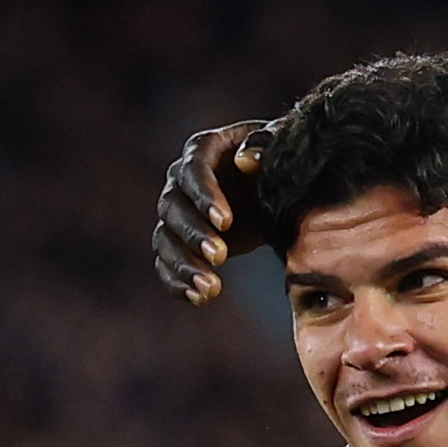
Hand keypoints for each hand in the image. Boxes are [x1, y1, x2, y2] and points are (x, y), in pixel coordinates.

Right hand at [151, 119, 276, 304]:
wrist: (276, 188)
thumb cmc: (279, 161)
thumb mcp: (281, 147)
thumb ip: (267, 146)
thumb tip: (246, 160)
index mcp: (203, 152)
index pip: (193, 172)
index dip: (205, 196)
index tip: (226, 221)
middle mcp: (181, 182)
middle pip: (174, 208)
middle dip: (194, 234)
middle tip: (220, 256)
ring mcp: (178, 214)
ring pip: (165, 239)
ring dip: (184, 265)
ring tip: (211, 288)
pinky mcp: (181, 242)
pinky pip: (168, 262)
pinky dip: (178, 282)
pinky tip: (199, 299)